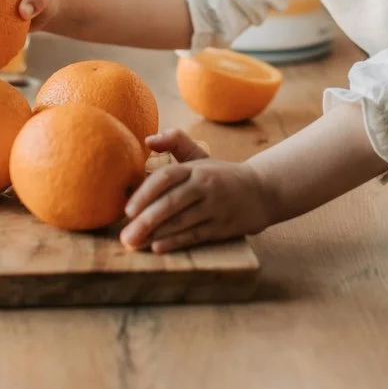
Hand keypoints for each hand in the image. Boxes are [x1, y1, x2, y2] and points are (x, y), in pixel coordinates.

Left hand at [120, 129, 272, 252]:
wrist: (262, 191)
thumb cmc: (221, 175)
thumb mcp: (200, 155)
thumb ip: (175, 142)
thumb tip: (147, 139)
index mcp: (196, 168)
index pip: (167, 177)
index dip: (145, 192)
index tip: (127, 209)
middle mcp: (205, 186)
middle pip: (172, 202)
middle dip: (146, 220)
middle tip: (125, 234)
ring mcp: (214, 208)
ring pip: (182, 222)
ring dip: (157, 234)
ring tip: (135, 243)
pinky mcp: (222, 227)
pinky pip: (195, 236)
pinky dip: (176, 242)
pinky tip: (158, 248)